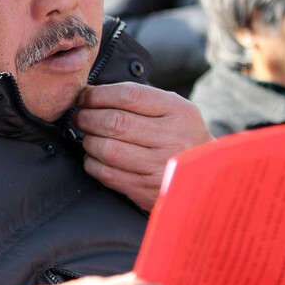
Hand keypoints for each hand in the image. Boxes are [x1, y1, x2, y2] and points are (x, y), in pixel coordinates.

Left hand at [74, 83, 212, 210]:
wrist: (205, 179)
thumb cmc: (181, 138)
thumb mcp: (175, 111)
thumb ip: (143, 100)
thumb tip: (92, 94)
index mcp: (179, 111)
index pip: (130, 95)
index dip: (99, 95)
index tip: (85, 97)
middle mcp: (172, 138)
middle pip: (115, 122)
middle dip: (88, 118)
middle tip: (79, 117)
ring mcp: (160, 166)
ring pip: (108, 149)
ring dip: (89, 141)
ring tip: (88, 137)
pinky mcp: (147, 190)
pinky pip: (108, 174)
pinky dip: (93, 163)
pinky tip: (95, 158)